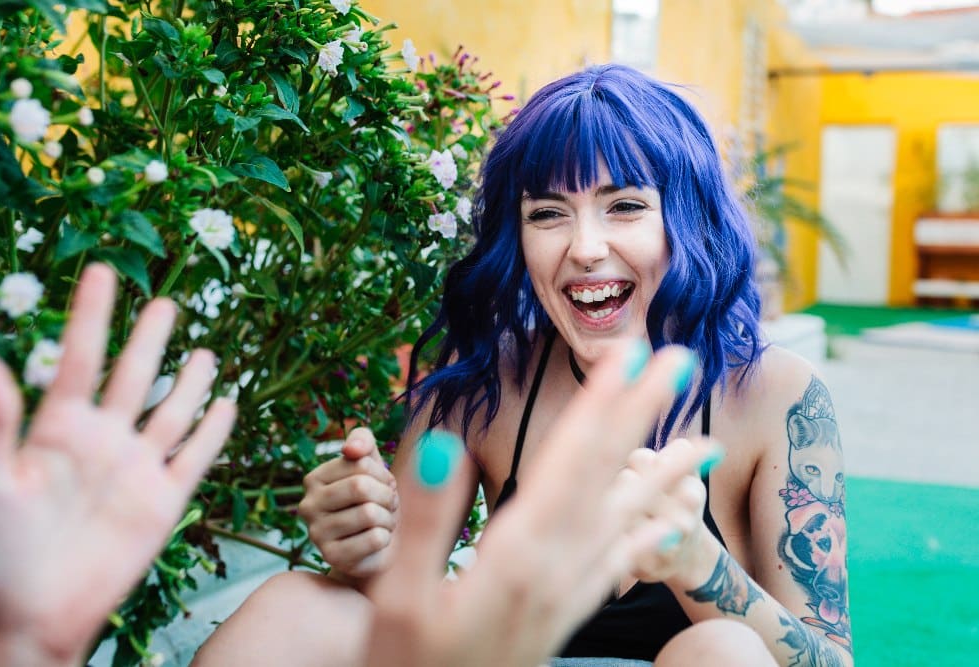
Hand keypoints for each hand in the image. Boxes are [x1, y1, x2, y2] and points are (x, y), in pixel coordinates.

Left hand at [0, 264, 235, 666]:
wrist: (29, 617)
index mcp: (57, 429)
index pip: (81, 357)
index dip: (93, 314)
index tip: (103, 271)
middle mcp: (101, 441)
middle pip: (134, 376)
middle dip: (149, 338)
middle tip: (167, 302)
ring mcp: (135, 470)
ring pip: (170, 412)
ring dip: (188, 382)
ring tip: (205, 350)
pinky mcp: (162, 502)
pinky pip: (193, 458)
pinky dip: (212, 432)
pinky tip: (225, 406)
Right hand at [299, 427, 398, 579]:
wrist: (374, 546)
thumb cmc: (373, 499)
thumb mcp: (370, 464)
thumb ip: (362, 441)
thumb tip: (351, 448)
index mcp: (314, 478)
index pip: (360, 463)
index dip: (382, 474)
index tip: (383, 484)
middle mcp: (308, 505)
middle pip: (361, 487)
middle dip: (386, 495)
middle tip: (388, 504)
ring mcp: (317, 534)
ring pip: (370, 514)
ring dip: (388, 518)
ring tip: (383, 522)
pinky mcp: (332, 557)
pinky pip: (374, 539)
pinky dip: (386, 538)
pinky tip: (378, 540)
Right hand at [366, 341, 714, 666]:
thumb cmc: (409, 663)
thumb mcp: (397, 597)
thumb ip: (423, 523)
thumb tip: (440, 446)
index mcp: (516, 556)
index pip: (567, 462)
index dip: (599, 405)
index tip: (630, 357)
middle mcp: (556, 569)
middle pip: (606, 476)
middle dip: (642, 413)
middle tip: (679, 360)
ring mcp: (568, 592)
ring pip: (626, 521)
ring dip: (664, 475)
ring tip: (705, 443)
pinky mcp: (569, 611)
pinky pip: (621, 566)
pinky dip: (649, 537)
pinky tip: (671, 524)